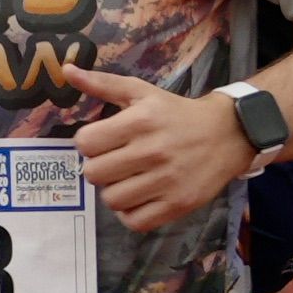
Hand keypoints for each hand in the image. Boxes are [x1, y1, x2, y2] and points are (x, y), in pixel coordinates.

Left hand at [62, 59, 251, 227]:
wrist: (226, 134)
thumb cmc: (175, 113)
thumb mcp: (141, 91)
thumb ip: (102, 84)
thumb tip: (66, 70)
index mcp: (140, 121)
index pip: (86, 143)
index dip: (88, 143)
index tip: (103, 141)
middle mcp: (153, 151)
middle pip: (94, 174)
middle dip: (99, 168)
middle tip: (115, 162)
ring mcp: (167, 181)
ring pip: (112, 200)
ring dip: (114, 191)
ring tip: (128, 179)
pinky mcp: (178, 205)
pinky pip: (135, 221)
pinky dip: (131, 213)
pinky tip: (139, 197)